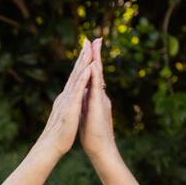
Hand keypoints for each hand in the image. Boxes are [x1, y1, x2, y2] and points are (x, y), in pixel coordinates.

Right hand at [35, 39, 93, 158]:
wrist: (51, 146)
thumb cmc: (59, 134)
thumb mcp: (67, 114)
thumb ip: (69, 104)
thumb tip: (71, 97)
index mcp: (67, 97)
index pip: (75, 76)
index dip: (81, 62)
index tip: (87, 48)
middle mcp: (66, 95)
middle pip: (75, 72)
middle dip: (82, 55)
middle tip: (88, 39)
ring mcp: (67, 100)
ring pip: (76, 77)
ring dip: (83, 62)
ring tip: (89, 48)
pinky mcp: (70, 108)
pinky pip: (78, 90)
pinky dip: (83, 78)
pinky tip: (88, 68)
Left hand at [80, 37, 116, 160]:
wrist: (100, 147)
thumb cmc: (93, 133)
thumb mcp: (87, 113)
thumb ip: (87, 102)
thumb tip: (85, 95)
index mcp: (94, 96)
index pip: (91, 75)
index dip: (90, 62)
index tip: (88, 48)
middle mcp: (99, 94)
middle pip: (96, 71)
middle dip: (95, 54)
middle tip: (95, 38)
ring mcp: (100, 98)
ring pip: (98, 76)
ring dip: (96, 60)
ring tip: (95, 45)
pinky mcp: (98, 105)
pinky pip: (96, 87)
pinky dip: (95, 76)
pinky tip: (93, 66)